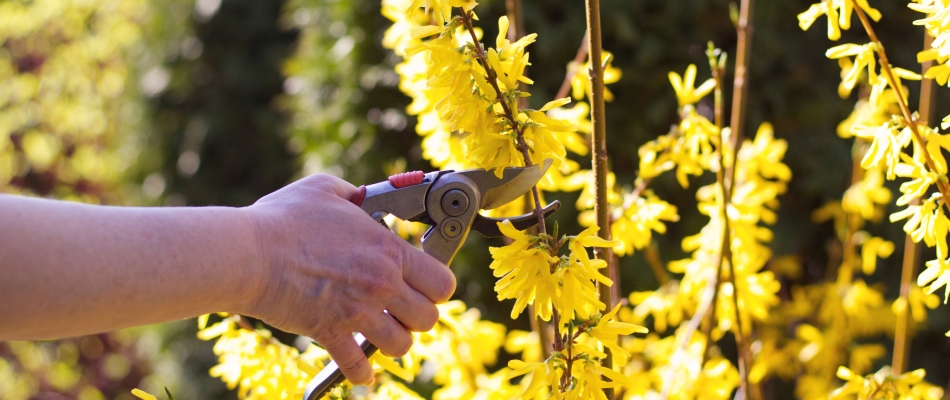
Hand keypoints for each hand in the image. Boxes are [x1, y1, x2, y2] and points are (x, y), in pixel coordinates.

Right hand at [239, 174, 455, 384]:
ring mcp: (358, 311)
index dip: (437, 286)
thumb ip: (353, 194)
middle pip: (428, 318)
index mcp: (387, 250)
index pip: (442, 281)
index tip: (424, 284)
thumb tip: (361, 197)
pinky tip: (361, 369)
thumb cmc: (283, 219)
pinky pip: (358, 366)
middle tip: (402, 309)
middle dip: (418, 316)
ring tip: (381, 332)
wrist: (248, 252)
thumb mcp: (324, 189)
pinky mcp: (330, 332)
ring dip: (394, 341)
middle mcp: (381, 283)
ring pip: (402, 345)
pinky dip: (361, 372)